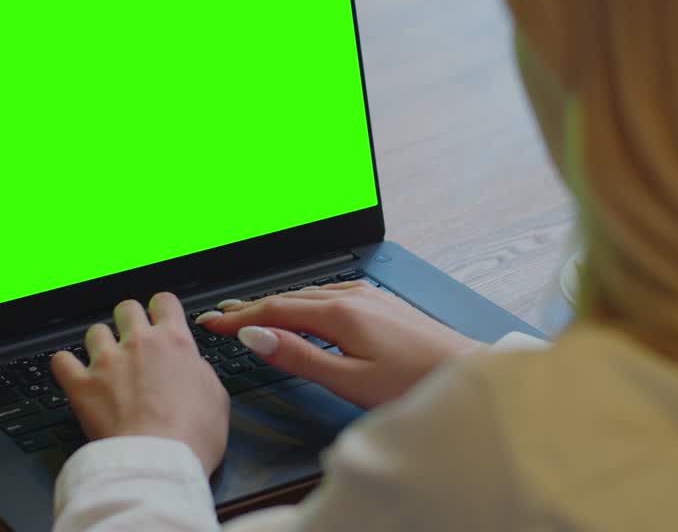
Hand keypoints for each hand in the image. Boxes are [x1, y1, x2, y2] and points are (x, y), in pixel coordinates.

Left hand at [51, 292, 228, 475]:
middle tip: (132, 340)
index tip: (160, 318)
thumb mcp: (217, 398)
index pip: (164, 302)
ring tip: (104, 361)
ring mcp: (108, 362)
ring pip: (95, 331)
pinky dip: (65, 365)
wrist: (159, 460)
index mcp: (175, 342)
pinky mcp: (82, 385)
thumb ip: (201, 372)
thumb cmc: (192, 435)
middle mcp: (139, 343)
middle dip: (129, 320)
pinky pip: (61, 361)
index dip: (161, 309)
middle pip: (127, 308)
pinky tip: (72, 373)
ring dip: (99, 343)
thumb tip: (192, 367)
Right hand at [198, 281, 482, 408]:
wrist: (466, 370)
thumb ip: (300, 356)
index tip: (211, 321)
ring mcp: (369, 295)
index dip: (239, 317)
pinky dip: (303, 301)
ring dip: (276, 302)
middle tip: (220, 314)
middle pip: (289, 297)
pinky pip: (329, 294)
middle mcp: (353, 295)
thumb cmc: (414, 383)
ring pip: (309, 294)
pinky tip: (301, 309)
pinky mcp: (381, 302)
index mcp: (340, 312)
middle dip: (252, 306)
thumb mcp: (350, 379)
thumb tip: (258, 337)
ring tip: (250, 310)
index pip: (275, 310)